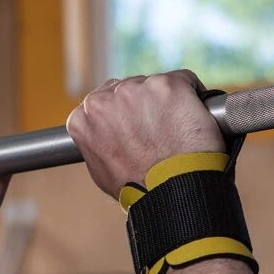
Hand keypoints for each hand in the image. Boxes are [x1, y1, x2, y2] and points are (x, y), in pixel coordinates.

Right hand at [66, 70, 225, 198]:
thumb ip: (96, 143)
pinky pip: (182, 81)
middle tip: (157, 133)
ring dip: (164, 102)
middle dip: (141, 106)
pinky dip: (190, 97)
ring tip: (174, 131)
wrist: (172, 192)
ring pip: (152, 85)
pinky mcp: (167, 84)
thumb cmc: (139, 189)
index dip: (122, 115)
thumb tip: (104, 136)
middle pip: (126, 89)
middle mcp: (103, 99)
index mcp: (82, 118)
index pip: (102, 102)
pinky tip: (190, 122)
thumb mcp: (100, 170)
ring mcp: (135, 89)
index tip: (135, 128)